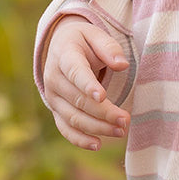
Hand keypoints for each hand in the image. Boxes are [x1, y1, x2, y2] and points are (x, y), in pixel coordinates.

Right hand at [43, 17, 129, 149]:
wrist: (61, 48)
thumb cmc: (83, 42)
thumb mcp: (95, 35)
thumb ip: (109, 47)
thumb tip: (121, 64)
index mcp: (64, 56)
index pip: (75, 72)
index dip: (87, 85)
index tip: (102, 96)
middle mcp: (54, 79)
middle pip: (78, 100)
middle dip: (103, 112)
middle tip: (125, 119)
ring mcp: (53, 97)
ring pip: (73, 117)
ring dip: (97, 127)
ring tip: (120, 131)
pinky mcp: (56, 111)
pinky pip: (65, 128)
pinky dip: (80, 139)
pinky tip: (98, 145)